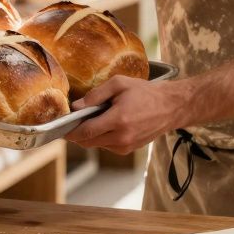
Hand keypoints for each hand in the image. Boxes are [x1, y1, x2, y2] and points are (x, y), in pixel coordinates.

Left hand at [66, 76, 191, 155]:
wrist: (171, 106)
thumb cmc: (146, 92)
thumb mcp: (119, 84)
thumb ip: (95, 95)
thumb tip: (76, 106)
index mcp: (118, 120)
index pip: (86, 132)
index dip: (71, 131)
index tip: (62, 128)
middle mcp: (122, 137)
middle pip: (89, 142)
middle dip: (77, 135)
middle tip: (72, 124)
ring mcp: (126, 146)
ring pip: (97, 145)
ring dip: (90, 136)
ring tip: (94, 119)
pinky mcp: (130, 149)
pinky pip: (108, 146)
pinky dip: (102, 137)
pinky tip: (107, 124)